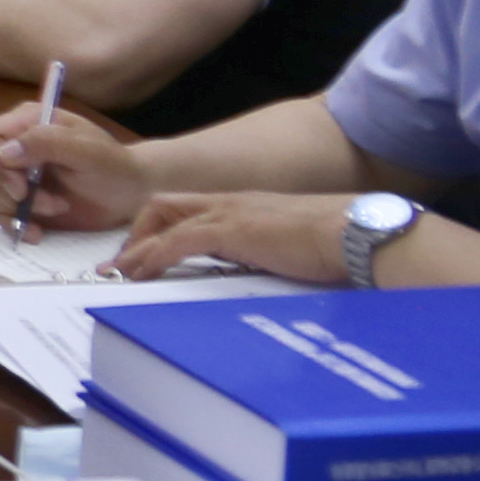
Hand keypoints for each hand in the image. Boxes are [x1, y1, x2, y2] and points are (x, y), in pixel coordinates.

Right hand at [0, 100, 148, 233]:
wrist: (130, 194)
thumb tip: (4, 153)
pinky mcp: (22, 201)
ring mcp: (18, 174)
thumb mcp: (86, 149)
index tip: (21, 187)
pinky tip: (37, 232)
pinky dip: (16, 226)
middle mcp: (17, 146)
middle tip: (50, 203)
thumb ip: (47, 143)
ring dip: (20, 209)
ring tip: (58, 209)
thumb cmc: (114, 165)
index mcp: (28, 122)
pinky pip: (2, 214)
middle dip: (13, 192)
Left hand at [116, 191, 354, 283]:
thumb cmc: (340, 244)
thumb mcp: (294, 248)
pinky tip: (141, 274)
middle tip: (122, 264)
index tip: (145, 254)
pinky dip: (153, 256)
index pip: (188, 207)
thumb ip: (273, 254)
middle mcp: (231, 203)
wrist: (359, 233)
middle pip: (164, 205)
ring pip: (163, 219)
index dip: (160, 229)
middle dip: (137, 233)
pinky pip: (178, 241)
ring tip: (119, 274)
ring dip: (136, 248)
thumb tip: (268, 277)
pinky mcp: (232, 230)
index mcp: (246, 206)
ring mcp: (230, 213)